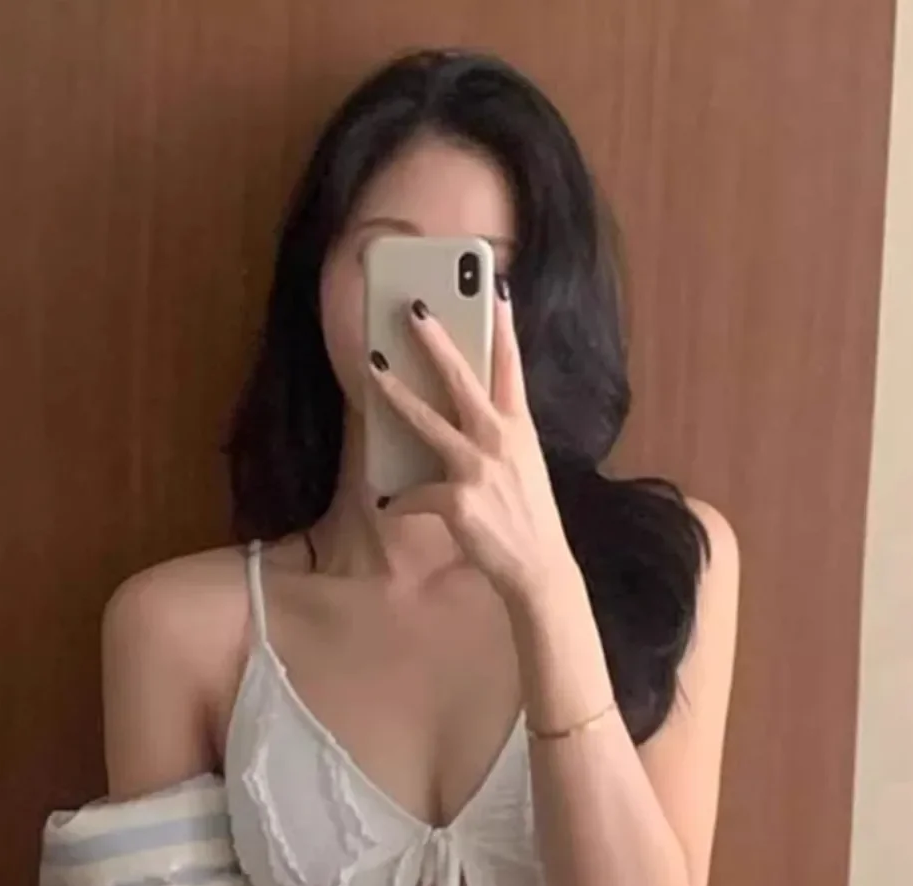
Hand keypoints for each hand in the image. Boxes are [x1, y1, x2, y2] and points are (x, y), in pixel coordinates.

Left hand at [369, 287, 575, 607]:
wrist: (539, 567)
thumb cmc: (529, 518)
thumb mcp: (524, 466)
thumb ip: (500, 438)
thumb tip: (469, 420)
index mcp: (519, 428)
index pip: (511, 367)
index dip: (504, 326)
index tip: (495, 290)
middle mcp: (499, 439)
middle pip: (462, 378)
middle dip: (436, 341)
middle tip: (415, 309)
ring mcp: (477, 468)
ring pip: (427, 420)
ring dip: (397, 393)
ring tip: (374, 369)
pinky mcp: (457, 500)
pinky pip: (416, 494)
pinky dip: (402, 500)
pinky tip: (392, 504)